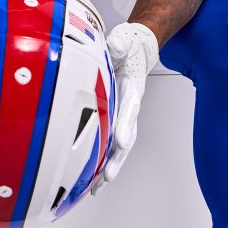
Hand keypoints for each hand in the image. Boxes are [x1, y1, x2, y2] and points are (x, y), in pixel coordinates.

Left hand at [92, 22, 159, 193]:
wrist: (136, 50)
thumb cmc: (129, 48)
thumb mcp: (125, 40)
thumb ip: (121, 42)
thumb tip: (116, 43)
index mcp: (132, 87)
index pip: (131, 107)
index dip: (126, 124)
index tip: (122, 140)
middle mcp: (130, 105)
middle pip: (127, 135)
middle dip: (117, 157)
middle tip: (107, 176)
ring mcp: (123, 115)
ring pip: (118, 145)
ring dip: (110, 166)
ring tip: (98, 187)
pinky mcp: (114, 119)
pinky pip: (109, 142)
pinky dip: (102, 160)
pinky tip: (91, 178)